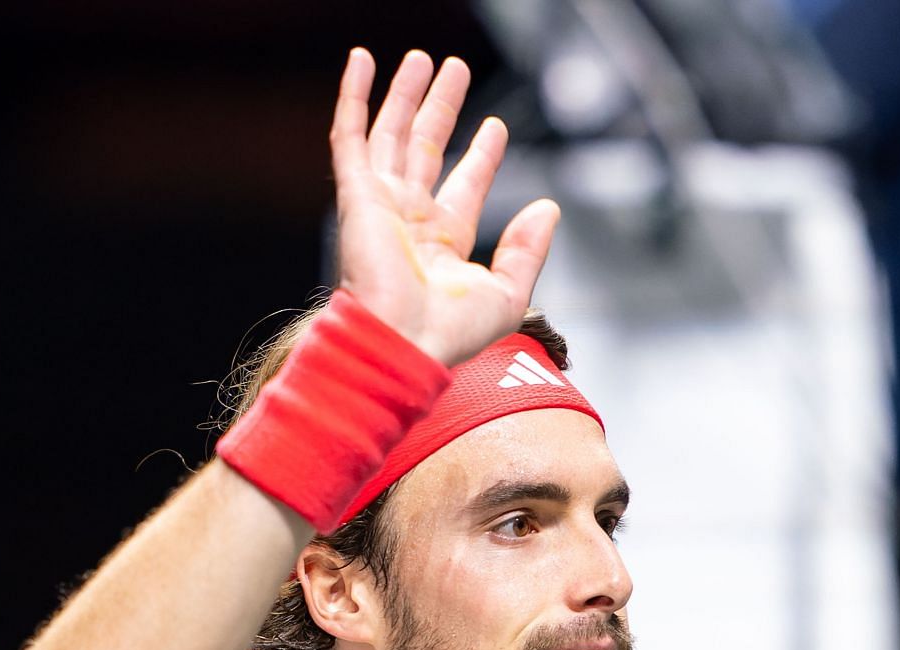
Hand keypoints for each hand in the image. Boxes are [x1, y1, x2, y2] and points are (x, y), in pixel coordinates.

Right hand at [330, 48, 559, 367]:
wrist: (402, 342)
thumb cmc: (448, 334)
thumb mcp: (507, 293)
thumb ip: (527, 249)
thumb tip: (548, 207)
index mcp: (444, 244)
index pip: (464, 185)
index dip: (481, 156)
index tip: (496, 127)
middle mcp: (410, 221)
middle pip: (427, 149)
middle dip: (442, 108)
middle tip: (456, 70)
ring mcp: (381, 205)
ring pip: (393, 134)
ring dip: (406, 94)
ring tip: (423, 58)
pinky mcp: (357, 195)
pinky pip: (350, 136)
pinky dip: (354, 96)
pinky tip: (362, 62)